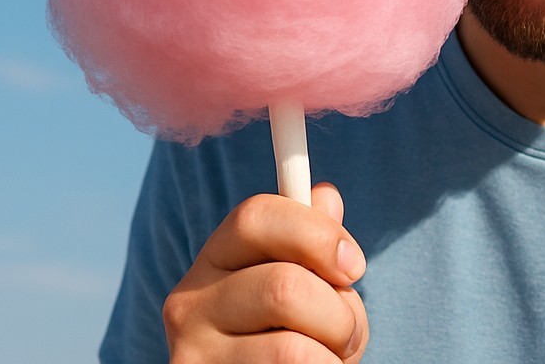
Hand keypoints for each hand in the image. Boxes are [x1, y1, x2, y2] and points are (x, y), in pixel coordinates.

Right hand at [164, 183, 367, 362]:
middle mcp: (190, 302)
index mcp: (216, 257)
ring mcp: (193, 354)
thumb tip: (326, 196)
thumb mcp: (304, 279)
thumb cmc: (288, 330)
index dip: (318, 233)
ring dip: (333, 354)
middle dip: (339, 312)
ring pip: (291, 347)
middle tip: (350, 330)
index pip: (255, 215)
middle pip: (283, 286)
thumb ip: (312, 239)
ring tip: (331, 357)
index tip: (354, 266)